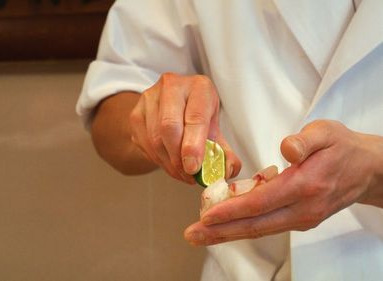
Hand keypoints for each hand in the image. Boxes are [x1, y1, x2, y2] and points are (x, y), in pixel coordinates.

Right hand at [129, 73, 240, 182]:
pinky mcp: (136, 113)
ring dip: (168, 163)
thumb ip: (224, 152)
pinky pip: (144, 143)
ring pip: (155, 138)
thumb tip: (227, 171)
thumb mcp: (215, 129)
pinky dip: (158, 160)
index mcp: (198, 86)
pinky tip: (169, 164)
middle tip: (188, 175)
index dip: (194, 145)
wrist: (172, 106)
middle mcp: (171, 86)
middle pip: (169, 126)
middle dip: (178, 157)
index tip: (194, 167)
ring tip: (182, 174)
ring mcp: (149, 98)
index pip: (195, 116)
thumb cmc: (197, 116)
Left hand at [184, 120, 382, 244]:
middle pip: (255, 225)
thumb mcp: (327, 132)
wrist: (367, 170)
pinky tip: (224, 226)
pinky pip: (266, 225)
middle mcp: (302, 209)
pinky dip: (242, 227)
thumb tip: (287, 149)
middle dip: (220, 231)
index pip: (260, 202)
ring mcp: (301, 218)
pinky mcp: (298, 220)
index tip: (206, 215)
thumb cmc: (343, 148)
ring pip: (259, 229)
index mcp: (306, 185)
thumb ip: (305, 139)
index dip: (231, 210)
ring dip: (228, 233)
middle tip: (192, 234)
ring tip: (201, 235)